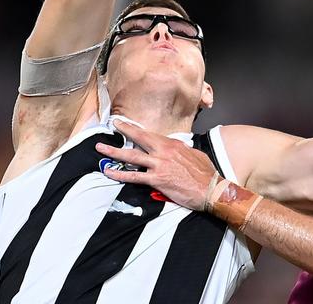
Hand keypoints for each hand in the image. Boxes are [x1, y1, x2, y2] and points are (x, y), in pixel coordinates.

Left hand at [95, 120, 216, 210]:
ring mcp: (159, 165)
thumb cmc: (206, 174)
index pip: (151, 134)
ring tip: (101, 149)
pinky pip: (134, 176)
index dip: (137, 129)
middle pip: (139, 138)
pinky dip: (120, 173)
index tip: (126, 124)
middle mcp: (164, 151)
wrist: (212, 189)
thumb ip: (182, 151)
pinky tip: (109, 171)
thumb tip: (176, 150)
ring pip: (132, 155)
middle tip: (113, 124)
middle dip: (124, 130)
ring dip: (114, 151)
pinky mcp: (157, 179)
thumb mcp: (194, 155)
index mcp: (173, 145)